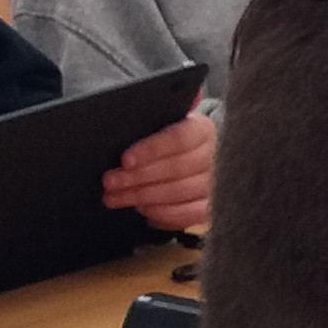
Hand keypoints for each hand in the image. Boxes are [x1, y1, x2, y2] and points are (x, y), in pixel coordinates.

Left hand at [108, 106, 215, 232]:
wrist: (202, 159)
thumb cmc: (174, 142)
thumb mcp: (167, 123)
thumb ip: (156, 119)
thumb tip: (141, 112)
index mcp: (203, 130)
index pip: (179, 138)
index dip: (151, 150)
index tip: (125, 160)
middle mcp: (215, 156)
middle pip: (176, 168)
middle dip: (138, 177)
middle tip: (110, 181)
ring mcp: (217, 184)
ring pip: (179, 193)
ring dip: (143, 197)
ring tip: (117, 198)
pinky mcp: (212, 207)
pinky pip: (188, 215)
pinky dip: (162, 214)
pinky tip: (142, 210)